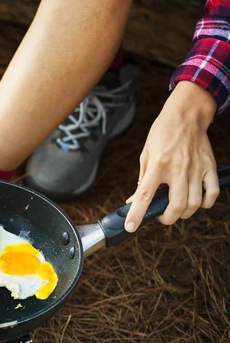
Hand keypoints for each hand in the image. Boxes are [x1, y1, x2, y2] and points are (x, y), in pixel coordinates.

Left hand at [125, 81, 219, 231]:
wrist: (186, 115)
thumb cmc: (162, 134)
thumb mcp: (146, 155)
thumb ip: (142, 179)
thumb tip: (134, 201)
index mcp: (158, 165)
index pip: (144, 195)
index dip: (137, 214)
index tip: (130, 227)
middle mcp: (178, 168)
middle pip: (175, 206)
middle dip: (167, 219)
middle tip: (162, 217)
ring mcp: (196, 169)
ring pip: (194, 204)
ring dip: (184, 213)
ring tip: (177, 210)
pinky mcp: (209, 167)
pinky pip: (212, 193)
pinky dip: (205, 204)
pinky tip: (197, 202)